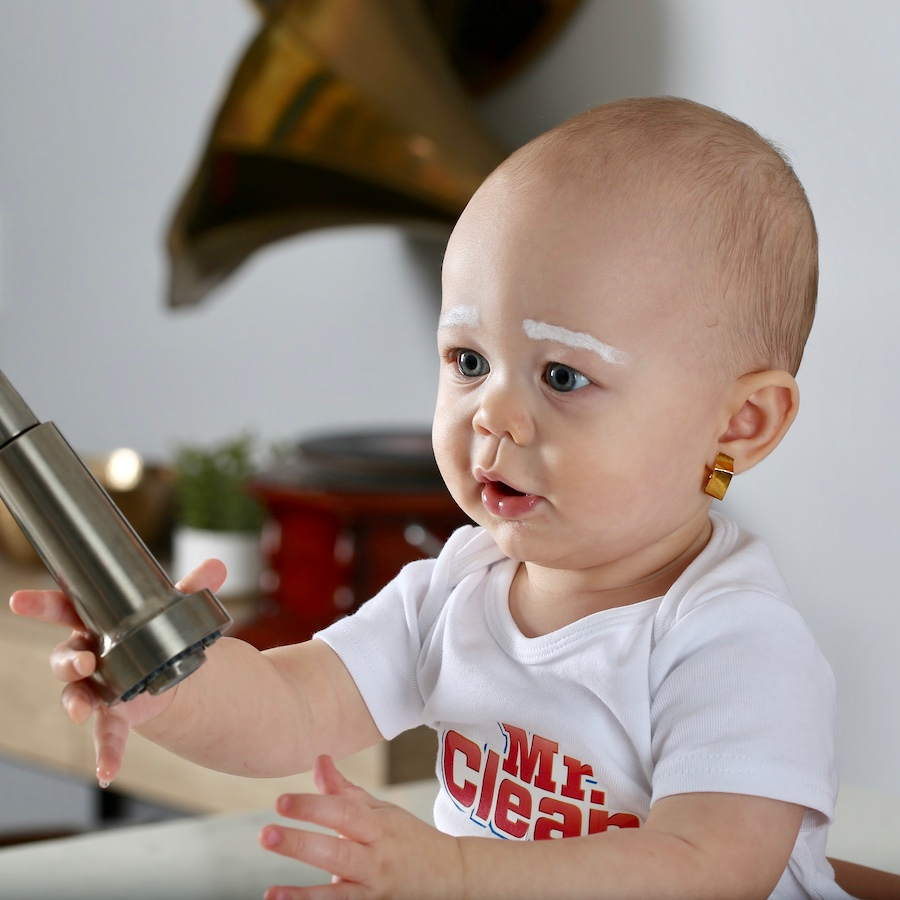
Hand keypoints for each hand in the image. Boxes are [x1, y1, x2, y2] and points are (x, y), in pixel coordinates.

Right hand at [8, 558, 226, 786]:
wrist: (167, 671)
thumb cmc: (156, 633)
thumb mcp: (174, 610)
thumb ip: (193, 588)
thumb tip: (216, 566)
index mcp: (97, 624)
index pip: (65, 610)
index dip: (42, 604)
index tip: (21, 600)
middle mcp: (89, 656)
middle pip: (65, 657)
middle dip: (68, 660)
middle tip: (82, 661)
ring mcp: (97, 687)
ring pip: (75, 694)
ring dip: (75, 702)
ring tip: (80, 710)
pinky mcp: (114, 714)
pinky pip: (105, 735)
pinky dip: (106, 752)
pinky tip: (106, 771)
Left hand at [260, 755, 463, 899]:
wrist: (449, 874)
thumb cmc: (407, 837)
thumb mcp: (379, 810)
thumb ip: (343, 790)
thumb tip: (318, 759)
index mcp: (378, 825)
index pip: (343, 812)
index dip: (313, 807)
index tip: (281, 802)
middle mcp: (377, 857)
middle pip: (338, 850)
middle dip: (301, 844)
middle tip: (267, 835)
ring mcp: (374, 888)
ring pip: (339, 893)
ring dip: (304, 895)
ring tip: (271, 893)